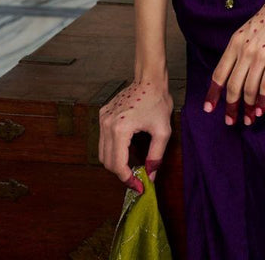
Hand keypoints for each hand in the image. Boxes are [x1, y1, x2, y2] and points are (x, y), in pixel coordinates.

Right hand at [98, 77, 173, 193]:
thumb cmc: (158, 101)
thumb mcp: (162, 131)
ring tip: (132, 165)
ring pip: (102, 152)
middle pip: (107, 162)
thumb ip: (156, 156)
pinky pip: (103, 139)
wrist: (149, 79)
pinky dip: (112, 149)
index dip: (128, 180)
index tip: (138, 186)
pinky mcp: (102, 114)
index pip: (118, 165)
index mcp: (120, 130)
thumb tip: (150, 176)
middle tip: (136, 177)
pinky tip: (127, 148)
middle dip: (121, 173)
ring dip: (115, 162)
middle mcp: (106, 125)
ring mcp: (102, 119)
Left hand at [203, 0, 264, 125]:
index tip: (209, 109)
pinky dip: (262, 102)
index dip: (213, 93)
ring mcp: (260, 55)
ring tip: (248, 120)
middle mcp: (244, 50)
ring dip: (247, 108)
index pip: (219, 73)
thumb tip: (235, 68)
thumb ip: (240, 47)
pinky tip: (261, 110)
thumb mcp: (248, 29)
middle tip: (230, 122)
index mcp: (235, 42)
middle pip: (232, 87)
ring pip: (248, 90)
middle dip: (230, 108)